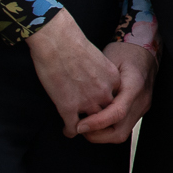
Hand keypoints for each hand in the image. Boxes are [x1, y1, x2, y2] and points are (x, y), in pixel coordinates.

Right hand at [26, 10, 121, 138]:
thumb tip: (94, 81)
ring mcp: (87, 101)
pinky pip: (73, 129)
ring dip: (85, 126)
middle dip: (99, 118)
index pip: (115, 99)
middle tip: (91, 121)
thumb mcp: (98, 59)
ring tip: (80, 127)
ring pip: (91, 124)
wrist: (57, 40)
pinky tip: (67, 129)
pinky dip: (70, 131)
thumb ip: (100, 73)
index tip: (99, 105)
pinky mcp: (68, 107)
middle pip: (106, 113)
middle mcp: (104, 92)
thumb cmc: (74, 44)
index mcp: (113, 79)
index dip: (106, 103)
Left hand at [75, 42, 157, 143]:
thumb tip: (78, 100)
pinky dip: (107, 128)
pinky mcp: (140, 110)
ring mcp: (143, 107)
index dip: (96, 123)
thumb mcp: (109, 60)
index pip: (117, 113)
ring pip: (121, 134)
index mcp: (134, 86)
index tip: (79, 125)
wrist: (145, 48)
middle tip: (79, 127)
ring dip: (101, 134)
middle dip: (96, 135)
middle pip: (119, 132)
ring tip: (86, 124)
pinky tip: (96, 120)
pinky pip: (123, 126)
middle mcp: (141, 101)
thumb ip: (98, 82)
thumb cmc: (124, 51)